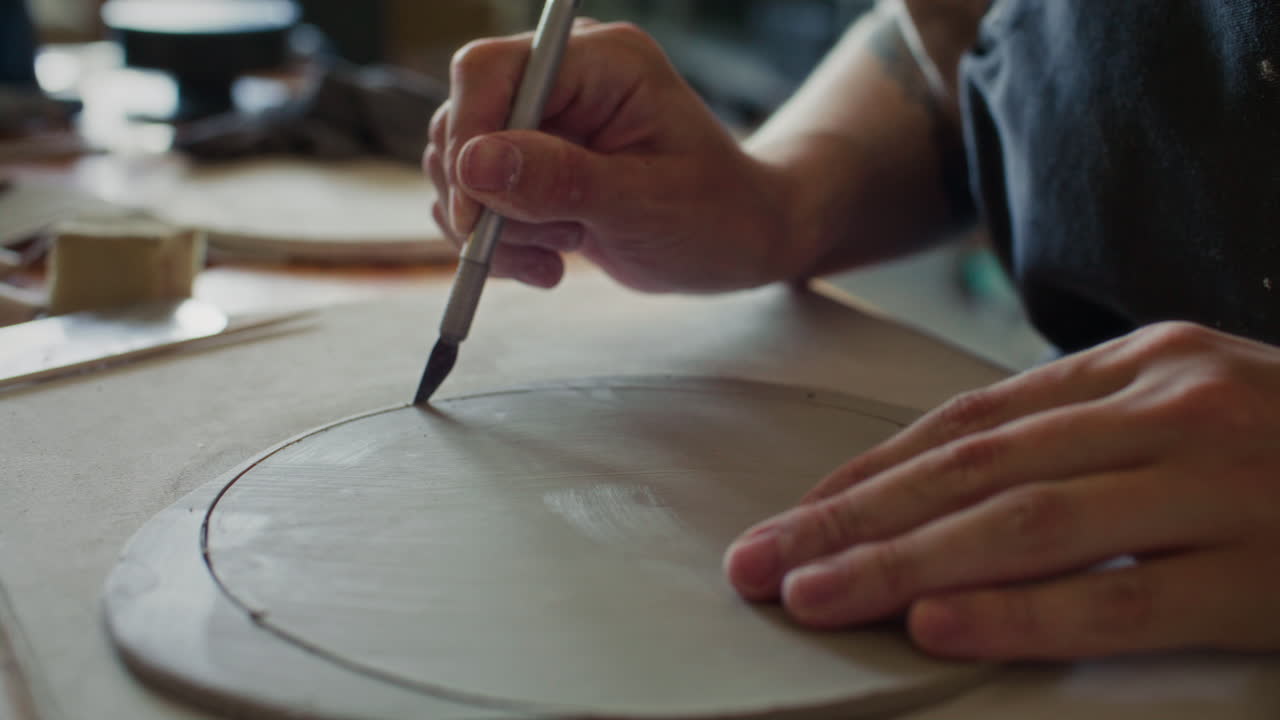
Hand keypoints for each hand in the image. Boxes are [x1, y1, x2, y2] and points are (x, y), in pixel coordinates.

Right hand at [425, 22, 797, 291]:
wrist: (736, 240)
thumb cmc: (714, 214)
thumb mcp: (646, 204)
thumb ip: (561, 181)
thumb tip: (473, 164)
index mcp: (602, 62)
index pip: (491, 71)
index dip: (468, 137)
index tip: (476, 214)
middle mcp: (563, 80)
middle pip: (463, 119)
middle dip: (482, 198)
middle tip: (539, 247)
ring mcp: (543, 123)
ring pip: (459, 166)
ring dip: (494, 229)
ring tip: (560, 253)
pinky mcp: (530, 166)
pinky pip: (474, 200)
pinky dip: (499, 244)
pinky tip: (549, 263)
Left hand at [724, 322, 1279, 659]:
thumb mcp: (1186, 406)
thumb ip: (1078, 433)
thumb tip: (939, 484)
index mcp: (1139, 364)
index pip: (969, 422)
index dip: (870, 471)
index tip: (794, 515)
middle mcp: (1169, 406)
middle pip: (972, 467)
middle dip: (850, 517)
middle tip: (759, 560)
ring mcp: (1220, 482)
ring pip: (1026, 524)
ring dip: (900, 561)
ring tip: (811, 595)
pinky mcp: (1266, 571)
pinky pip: (1119, 597)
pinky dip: (1020, 611)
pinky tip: (936, 624)